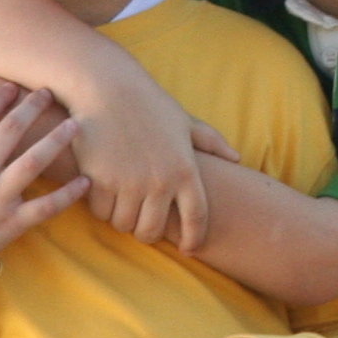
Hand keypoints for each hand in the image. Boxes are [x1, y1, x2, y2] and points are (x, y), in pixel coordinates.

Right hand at [0, 83, 92, 277]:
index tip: (14, 85)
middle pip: (10, 130)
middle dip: (31, 107)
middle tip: (48, 91)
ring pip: (32, 162)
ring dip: (56, 140)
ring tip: (74, 124)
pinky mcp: (12, 222)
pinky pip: (46, 206)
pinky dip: (68, 194)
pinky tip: (85, 181)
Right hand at [67, 81, 210, 252]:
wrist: (108, 88)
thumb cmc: (149, 104)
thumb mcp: (184, 121)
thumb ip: (211, 142)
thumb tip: (237, 158)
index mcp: (186, 170)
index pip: (197, 219)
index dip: (194, 239)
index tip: (189, 248)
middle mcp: (160, 181)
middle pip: (153, 231)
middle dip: (148, 233)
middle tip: (144, 225)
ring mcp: (129, 183)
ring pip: (125, 225)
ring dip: (123, 220)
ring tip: (123, 207)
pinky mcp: (100, 181)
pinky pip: (101, 212)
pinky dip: (102, 208)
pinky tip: (104, 195)